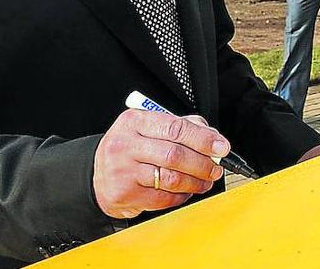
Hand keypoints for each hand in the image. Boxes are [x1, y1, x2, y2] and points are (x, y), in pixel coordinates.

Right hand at [93, 109, 228, 219]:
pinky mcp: (124, 193)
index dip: (203, 139)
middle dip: (202, 163)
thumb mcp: (149, 128)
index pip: (175, 127)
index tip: (221, 147)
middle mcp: (125, 144)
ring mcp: (123, 170)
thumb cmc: (130, 149)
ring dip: (195, 182)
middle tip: (215, 168)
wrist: (98, 174)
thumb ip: (182, 127)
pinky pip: (163, 198)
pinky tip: (186, 191)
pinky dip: (181, 196)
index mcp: (134, 121)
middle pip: (174, 154)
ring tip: (205, 181)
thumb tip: (212, 138)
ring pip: (171, 178)